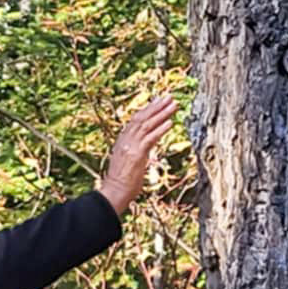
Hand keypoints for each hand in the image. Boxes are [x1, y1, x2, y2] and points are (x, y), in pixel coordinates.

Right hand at [97, 93, 178, 217]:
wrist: (114, 191)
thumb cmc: (121, 181)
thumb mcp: (127, 161)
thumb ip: (136, 150)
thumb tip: (146, 146)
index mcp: (122, 140)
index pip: (135, 120)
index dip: (148, 109)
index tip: (158, 102)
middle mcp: (126, 140)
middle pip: (142, 118)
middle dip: (156, 106)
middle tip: (169, 97)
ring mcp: (131, 146)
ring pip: (147, 124)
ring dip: (161, 113)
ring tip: (173, 105)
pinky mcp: (137, 154)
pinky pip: (150, 138)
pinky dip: (160, 129)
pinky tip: (170, 122)